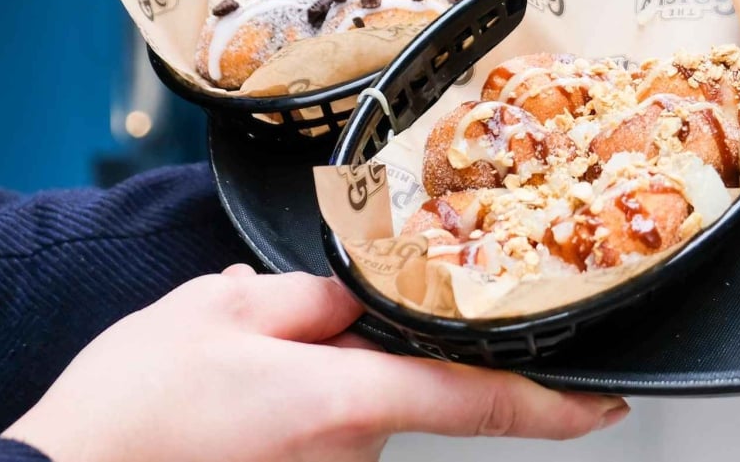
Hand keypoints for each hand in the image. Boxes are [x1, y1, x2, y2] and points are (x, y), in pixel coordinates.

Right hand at [4, 264, 627, 461]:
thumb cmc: (132, 412)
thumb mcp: (220, 310)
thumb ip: (312, 296)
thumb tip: (360, 292)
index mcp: (345, 401)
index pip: (479, 402)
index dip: (556, 407)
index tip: (607, 405)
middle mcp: (349, 456)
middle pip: (404, 386)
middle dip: (372, 352)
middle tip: (293, 332)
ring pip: (361, 411)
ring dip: (327, 381)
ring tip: (244, 372)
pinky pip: (327, 438)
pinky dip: (301, 409)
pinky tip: (240, 401)